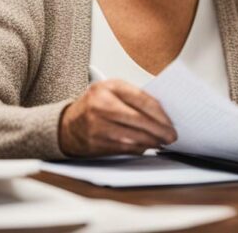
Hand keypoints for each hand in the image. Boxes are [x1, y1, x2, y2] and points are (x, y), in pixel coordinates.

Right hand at [58, 79, 176, 156]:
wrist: (66, 124)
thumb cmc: (94, 106)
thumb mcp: (112, 92)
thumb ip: (134, 98)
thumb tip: (162, 114)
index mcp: (109, 88)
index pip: (142, 100)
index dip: (160, 114)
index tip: (171, 122)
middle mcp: (101, 105)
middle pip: (139, 119)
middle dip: (159, 130)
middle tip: (171, 135)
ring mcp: (97, 125)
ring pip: (133, 136)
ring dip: (151, 141)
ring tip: (162, 141)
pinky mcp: (96, 143)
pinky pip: (124, 148)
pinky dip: (139, 148)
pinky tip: (146, 146)